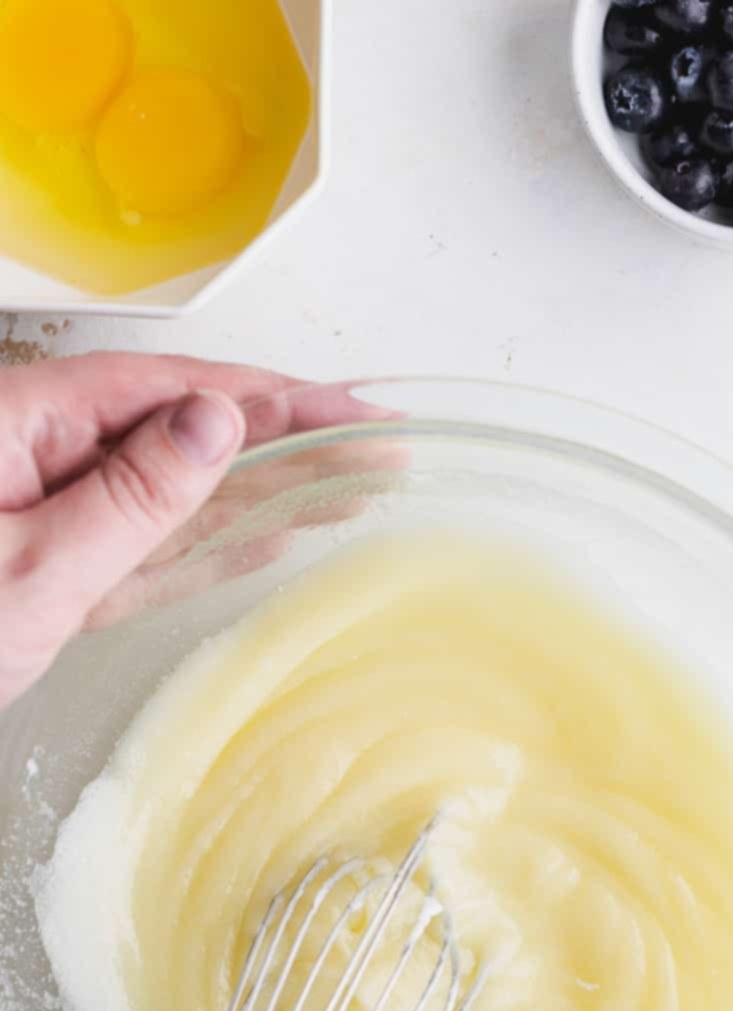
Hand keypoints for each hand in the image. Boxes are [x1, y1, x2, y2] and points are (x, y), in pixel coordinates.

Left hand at [0, 351, 379, 711]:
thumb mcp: (33, 565)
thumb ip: (129, 494)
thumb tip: (215, 422)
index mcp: (21, 423)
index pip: (170, 392)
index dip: (270, 400)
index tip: (349, 412)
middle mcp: (37, 456)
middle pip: (183, 436)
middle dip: (286, 443)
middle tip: (379, 451)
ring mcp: (49, 518)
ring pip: (177, 499)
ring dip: (265, 495)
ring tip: (349, 491)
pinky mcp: (56, 578)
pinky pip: (149, 554)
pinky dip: (212, 548)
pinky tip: (269, 538)